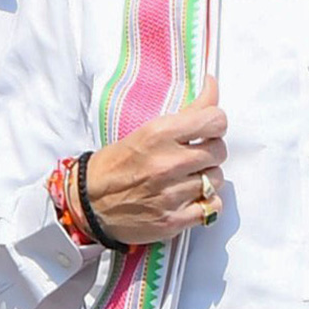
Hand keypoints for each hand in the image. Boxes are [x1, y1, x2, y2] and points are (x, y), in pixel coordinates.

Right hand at [82, 78, 226, 244]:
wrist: (89, 203)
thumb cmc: (113, 165)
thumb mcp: (144, 130)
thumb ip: (184, 114)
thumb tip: (212, 88)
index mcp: (158, 135)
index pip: (214, 121)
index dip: (215, 122)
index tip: (208, 125)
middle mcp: (166, 164)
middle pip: (219, 151)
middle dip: (210, 150)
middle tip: (195, 153)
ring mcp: (171, 194)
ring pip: (216, 179)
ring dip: (207, 177)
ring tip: (187, 176)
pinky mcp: (173, 220)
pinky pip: (212, 207)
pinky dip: (206, 202)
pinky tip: (190, 197)